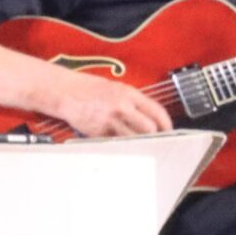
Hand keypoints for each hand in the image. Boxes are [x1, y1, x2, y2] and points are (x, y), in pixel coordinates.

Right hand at [51, 71, 173, 136]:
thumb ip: (133, 101)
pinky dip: (122, 146)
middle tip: (158, 141)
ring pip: (134, 139)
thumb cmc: (90, 89)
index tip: (169, 130)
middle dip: (156, 137)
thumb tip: (151, 116)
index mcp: (128, 94)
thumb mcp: (116, 88)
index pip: (156, 111)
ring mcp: (110, 121)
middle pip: (149, 129)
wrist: (66, 93)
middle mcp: (121, 106)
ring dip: (140, 144)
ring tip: (142, 146)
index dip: (166, 123)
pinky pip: (116, 143)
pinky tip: (122, 146)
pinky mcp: (99, 133)